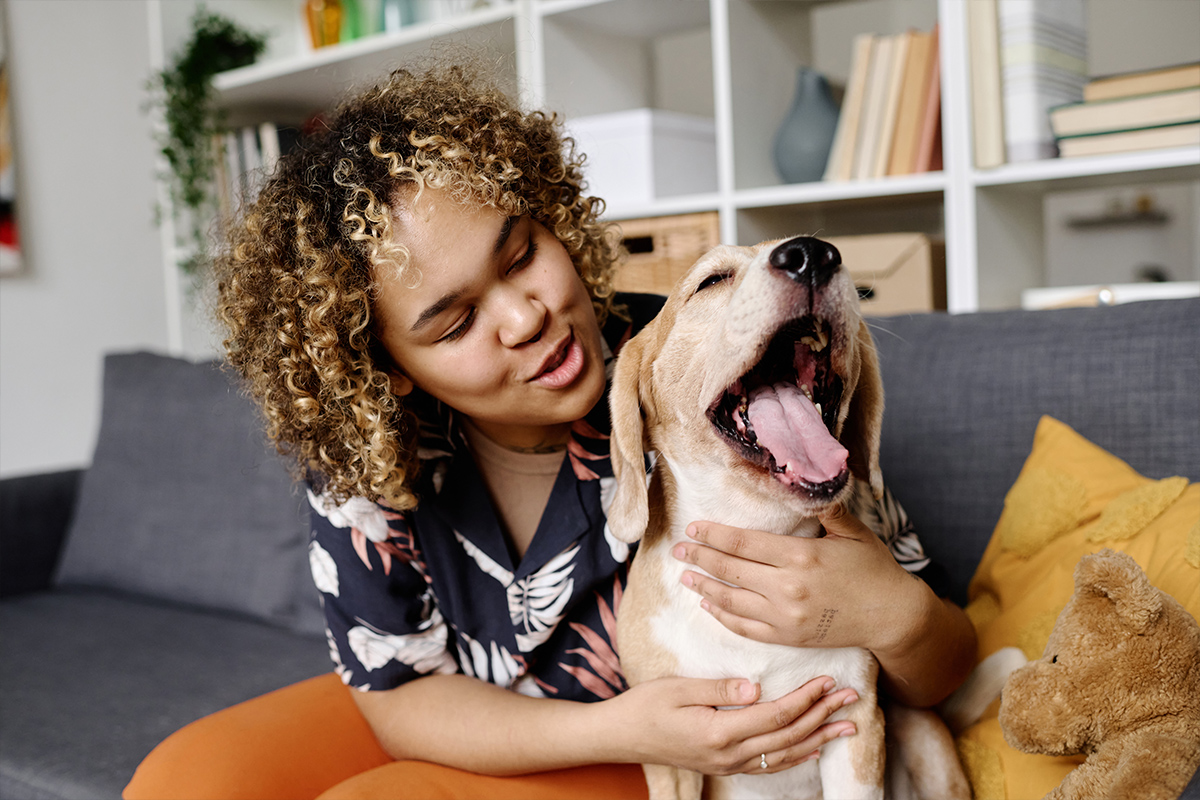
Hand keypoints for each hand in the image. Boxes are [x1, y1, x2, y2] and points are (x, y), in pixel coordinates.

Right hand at [607, 674, 857, 774]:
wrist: (621, 736)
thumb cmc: (645, 706)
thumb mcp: (678, 688)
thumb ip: (719, 688)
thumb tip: (756, 687)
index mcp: (720, 731)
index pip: (776, 714)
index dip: (806, 697)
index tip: (828, 679)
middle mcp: (730, 754)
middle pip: (788, 735)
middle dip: (823, 715)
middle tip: (851, 698)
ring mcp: (728, 764)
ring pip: (784, 753)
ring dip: (819, 738)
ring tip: (846, 726)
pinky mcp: (725, 765)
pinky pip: (769, 764)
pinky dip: (796, 755)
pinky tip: (812, 747)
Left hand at [673, 504, 922, 656]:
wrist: (893, 617)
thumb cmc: (874, 570)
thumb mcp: (854, 533)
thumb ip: (827, 510)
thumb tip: (808, 480)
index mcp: (801, 556)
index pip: (744, 543)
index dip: (713, 535)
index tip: (693, 528)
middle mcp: (788, 587)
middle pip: (731, 570)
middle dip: (699, 558)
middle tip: (677, 550)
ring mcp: (786, 616)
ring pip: (732, 601)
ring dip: (704, 587)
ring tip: (685, 576)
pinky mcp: (788, 637)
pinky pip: (746, 627)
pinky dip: (723, 616)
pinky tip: (709, 605)